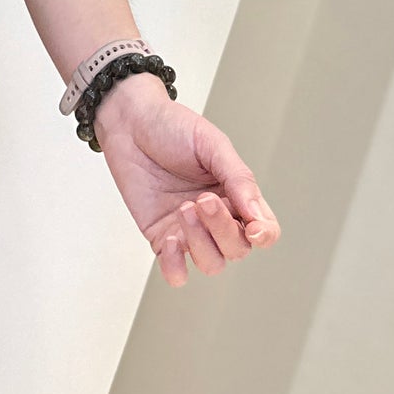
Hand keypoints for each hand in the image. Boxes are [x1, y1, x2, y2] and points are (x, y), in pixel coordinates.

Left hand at [92, 77, 279, 286]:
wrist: (129, 122)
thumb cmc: (172, 127)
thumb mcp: (212, 145)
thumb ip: (238, 179)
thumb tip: (257, 216)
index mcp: (237, 194)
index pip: (264, 229)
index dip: (264, 235)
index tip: (253, 229)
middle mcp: (217, 218)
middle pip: (237, 248)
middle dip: (222, 230)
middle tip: (203, 200)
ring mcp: (189, 231)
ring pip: (211, 263)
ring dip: (200, 242)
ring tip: (183, 208)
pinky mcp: (161, 238)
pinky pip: (175, 270)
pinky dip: (176, 267)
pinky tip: (170, 242)